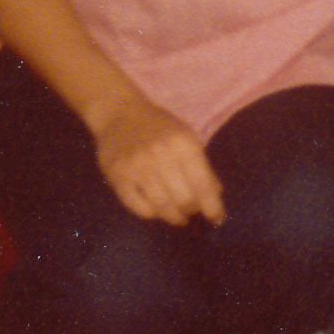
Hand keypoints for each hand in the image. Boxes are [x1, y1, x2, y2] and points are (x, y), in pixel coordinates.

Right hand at [89, 95, 224, 226]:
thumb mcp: (187, 138)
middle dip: (192, 211)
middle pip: (183, 198)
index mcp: (183, 144)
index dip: (212, 206)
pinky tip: (156, 211)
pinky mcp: (117, 177)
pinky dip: (150, 214)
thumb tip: (215, 195)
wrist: (120, 113)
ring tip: (178, 217)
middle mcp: (160, 155)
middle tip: (193, 213)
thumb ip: (201, 166)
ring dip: (173, 217)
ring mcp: (137, 167)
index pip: (202, 184)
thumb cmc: (160, 126)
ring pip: (161, 206)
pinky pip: (137, 206)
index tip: (217, 219)